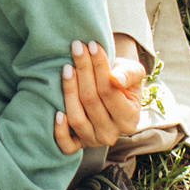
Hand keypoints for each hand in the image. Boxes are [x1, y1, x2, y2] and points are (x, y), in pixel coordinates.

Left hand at [52, 37, 146, 153]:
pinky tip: (56, 112)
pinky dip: (60, 131)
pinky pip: (67, 145)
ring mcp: (94, 141)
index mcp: (130, 119)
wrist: (111, 89)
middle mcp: (112, 134)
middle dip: (83, 71)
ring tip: (66, 68)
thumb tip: (115, 80)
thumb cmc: (122, 78)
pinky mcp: (78, 145)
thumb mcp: (133, 71)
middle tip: (76, 48)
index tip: (91, 45)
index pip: (110, 91)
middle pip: (91, 101)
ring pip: (78, 119)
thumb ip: (129, 74)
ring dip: (69, 91)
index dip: (99, 67)